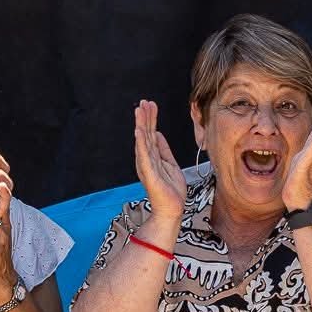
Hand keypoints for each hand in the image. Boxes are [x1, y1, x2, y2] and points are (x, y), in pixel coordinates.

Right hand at [134, 100, 186, 223]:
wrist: (172, 210)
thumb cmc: (171, 191)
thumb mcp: (171, 164)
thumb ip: (164, 150)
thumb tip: (158, 134)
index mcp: (152, 157)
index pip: (151, 134)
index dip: (151, 119)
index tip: (151, 105)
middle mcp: (147, 160)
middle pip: (146, 134)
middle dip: (145, 117)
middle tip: (144, 102)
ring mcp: (147, 166)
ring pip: (143, 141)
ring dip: (141, 124)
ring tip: (139, 110)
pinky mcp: (149, 173)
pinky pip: (144, 155)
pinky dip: (141, 142)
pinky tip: (139, 131)